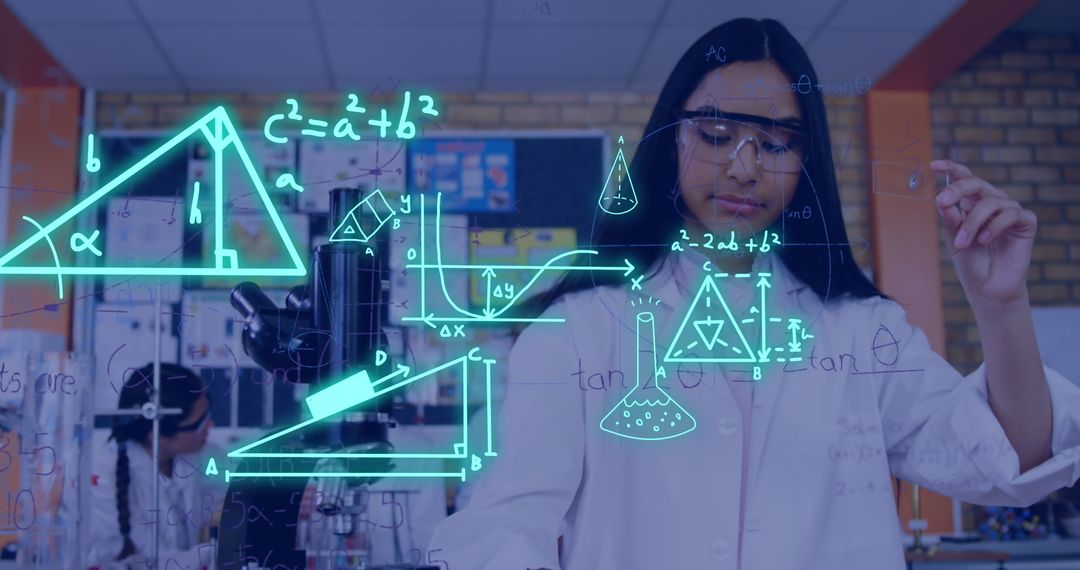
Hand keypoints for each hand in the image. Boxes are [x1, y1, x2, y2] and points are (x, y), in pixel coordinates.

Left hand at [931, 159, 1036, 306]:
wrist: (987, 288)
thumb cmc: (971, 263)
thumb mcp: (954, 238)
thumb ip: (950, 219)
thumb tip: (941, 198)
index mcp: (972, 204)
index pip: (964, 179)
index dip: (952, 169)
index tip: (933, 165)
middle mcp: (992, 203)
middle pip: (977, 183)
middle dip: (958, 189)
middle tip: (943, 201)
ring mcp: (1010, 211)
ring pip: (990, 201)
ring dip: (972, 222)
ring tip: (963, 243)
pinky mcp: (1026, 223)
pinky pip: (1011, 214)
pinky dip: (994, 226)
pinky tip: (984, 240)